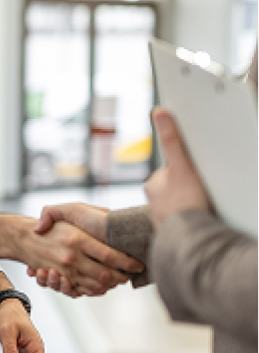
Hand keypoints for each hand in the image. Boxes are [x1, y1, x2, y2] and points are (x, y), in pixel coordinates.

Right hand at [0, 213, 141, 295]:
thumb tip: (108, 216)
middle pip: (106, 275)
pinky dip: (93, 291)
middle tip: (129, 274)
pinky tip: (100, 285)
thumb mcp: (67, 210)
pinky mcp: (60, 280)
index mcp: (78, 238)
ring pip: (95, 286)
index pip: (110, 255)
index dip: (127, 262)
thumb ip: (89, 211)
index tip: (138, 264)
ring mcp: (65, 271)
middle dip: (121, 278)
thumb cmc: (50, 224)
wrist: (22, 237)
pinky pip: (81, 291)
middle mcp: (72, 257)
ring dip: (109, 286)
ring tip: (117, 280)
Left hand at [145, 107, 210, 228]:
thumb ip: (172, 140)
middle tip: (201, 195)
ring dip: (189, 206)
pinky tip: (198, 222)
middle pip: (175, 188)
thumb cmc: (186, 202)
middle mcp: (152, 202)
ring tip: (201, 209)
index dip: (186, 172)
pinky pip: (182, 223)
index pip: (171, 171)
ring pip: (179, 206)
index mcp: (152, 185)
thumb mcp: (181, 165)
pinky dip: (189, 221)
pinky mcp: (170, 233)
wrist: (190, 239)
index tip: (195, 180)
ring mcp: (161, 219)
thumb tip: (159, 112)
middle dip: (188, 190)